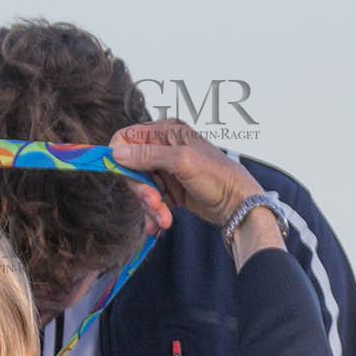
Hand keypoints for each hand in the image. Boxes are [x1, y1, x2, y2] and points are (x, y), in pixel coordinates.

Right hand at [108, 120, 262, 227]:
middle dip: (141, 190)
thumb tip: (116, 151)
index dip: (120, 157)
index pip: (127, 138)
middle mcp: (164, 147)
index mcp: (166, 131)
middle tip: (154, 203)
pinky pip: (151, 200)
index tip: (126, 177)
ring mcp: (166, 169)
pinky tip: (160, 224)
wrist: (238, 205)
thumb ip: (148, 155)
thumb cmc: (218, 177)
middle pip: (131, 167)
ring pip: (141, 187)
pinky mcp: (170, 188)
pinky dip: (154, 213)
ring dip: (150, 206)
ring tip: (164, 219)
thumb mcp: (182, 162)